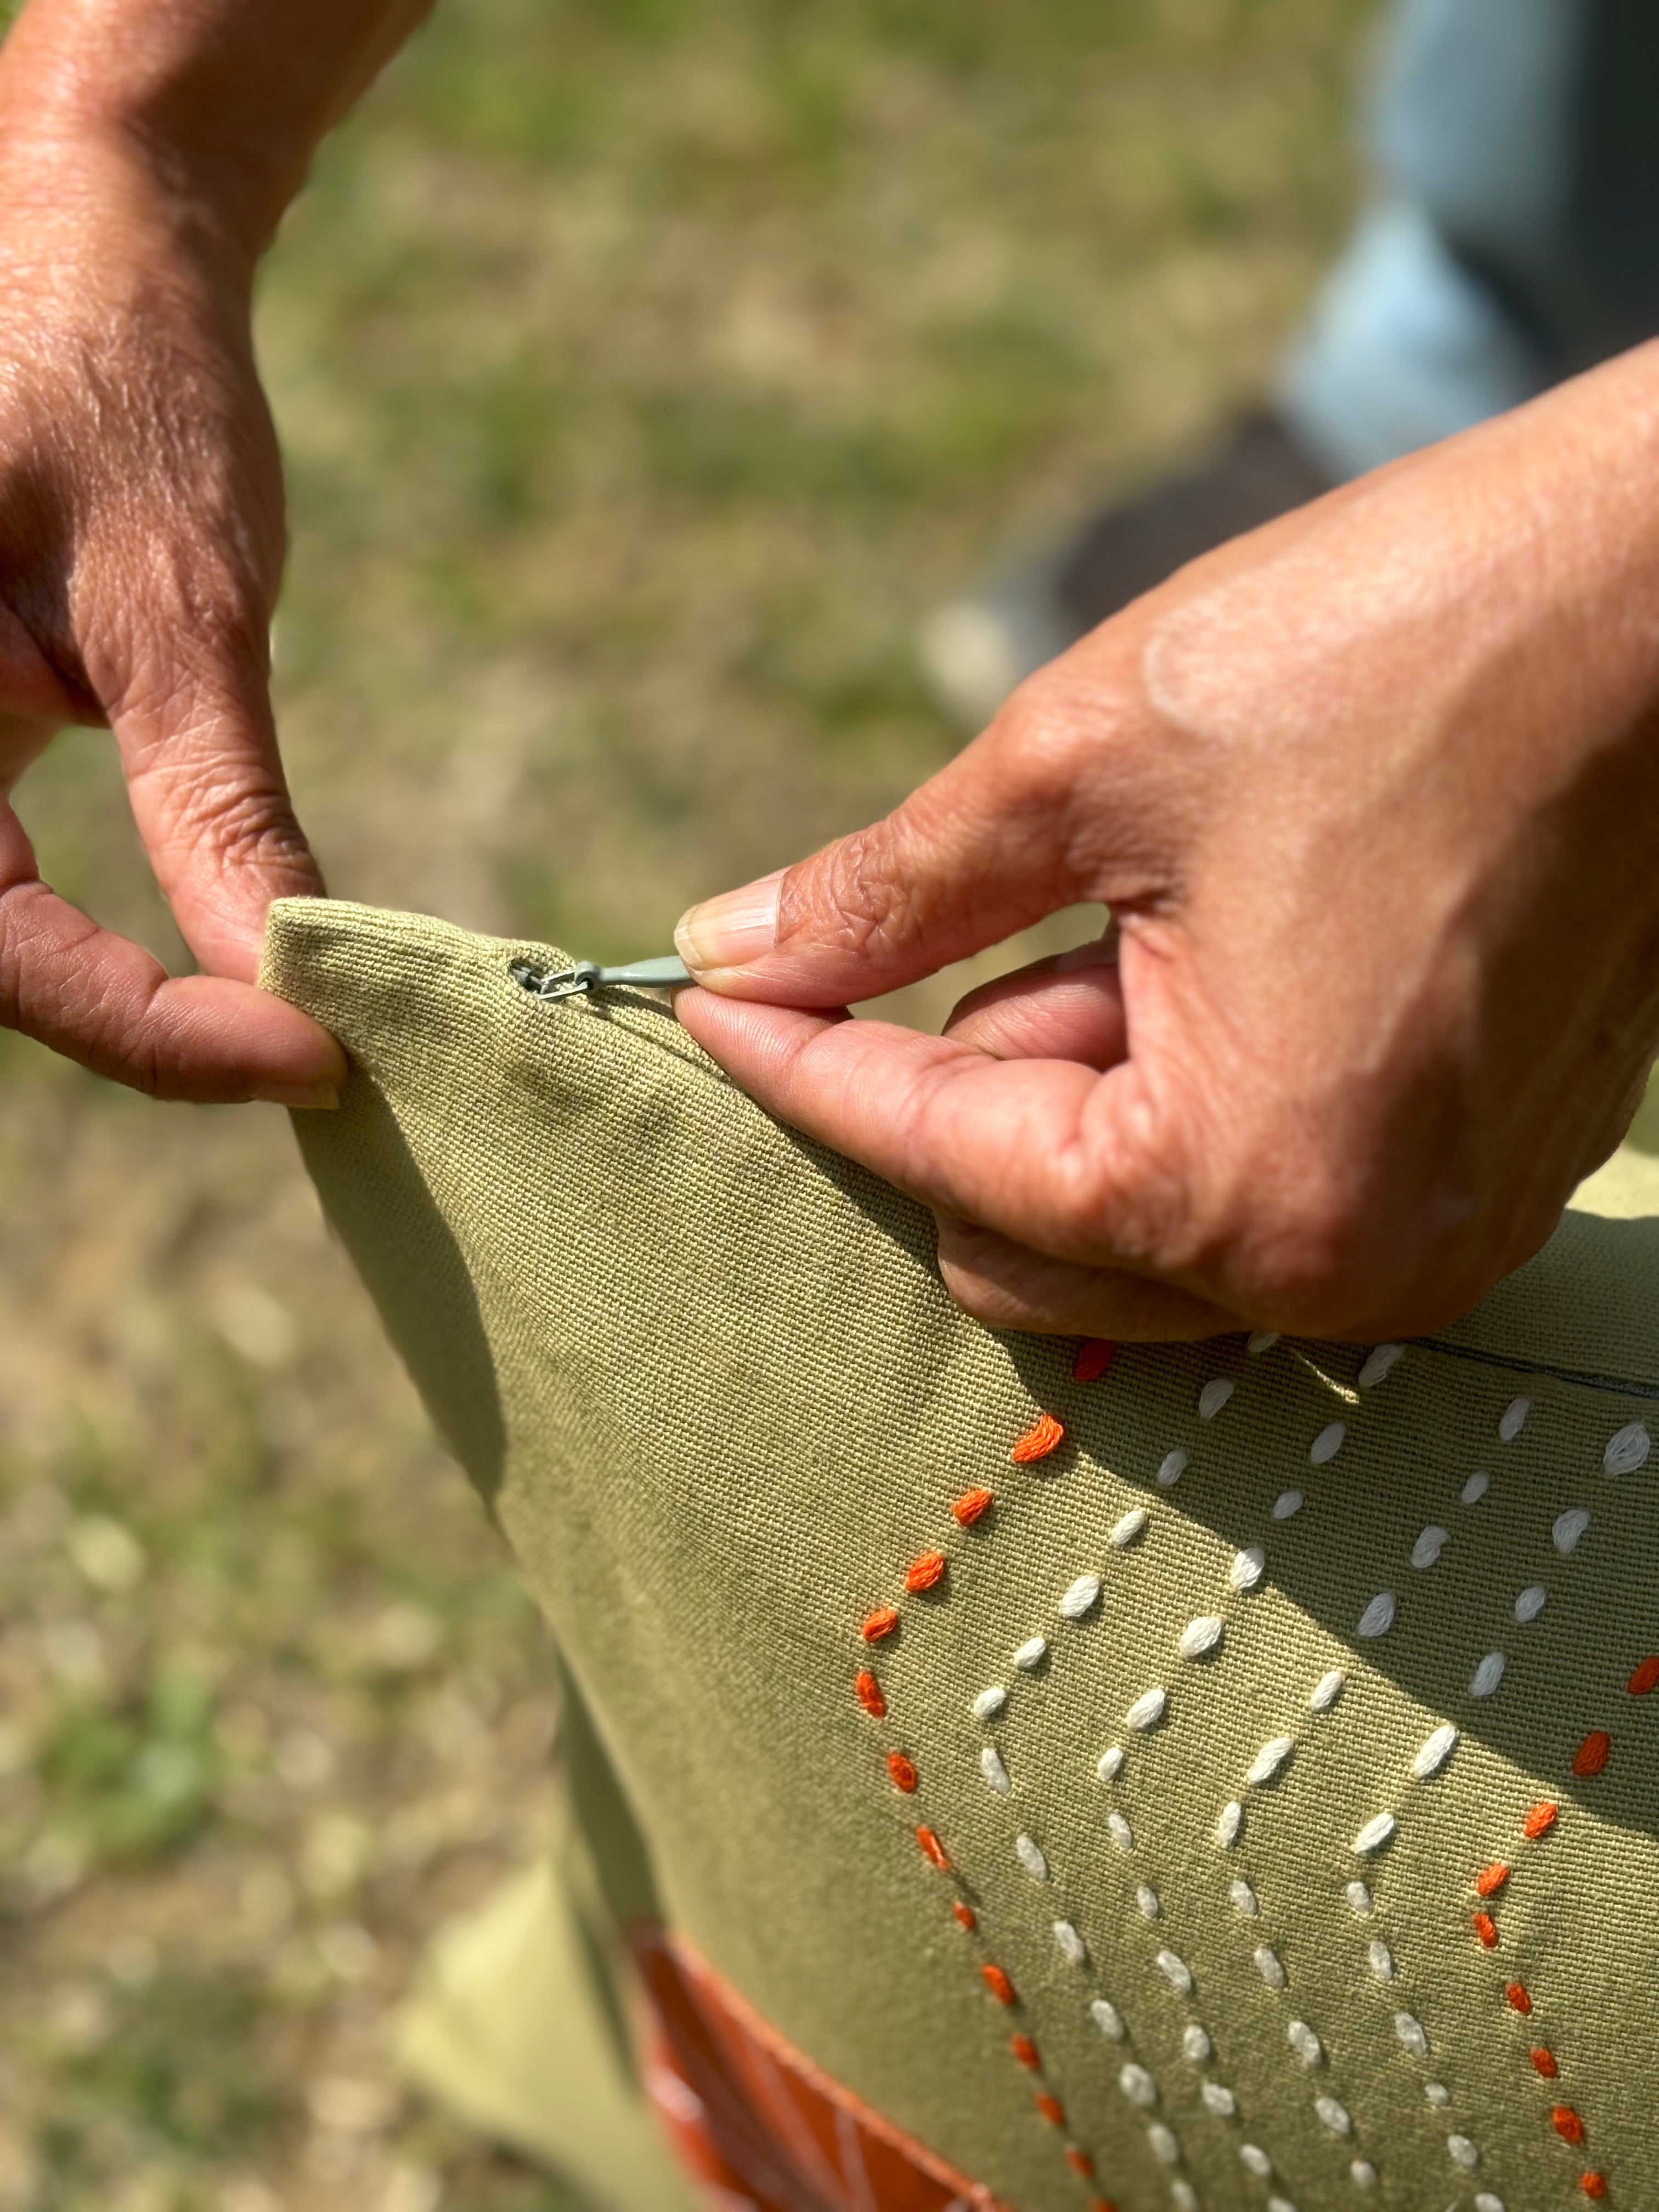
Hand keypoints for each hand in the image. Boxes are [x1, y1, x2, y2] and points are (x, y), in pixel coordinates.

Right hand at [0, 121, 343, 1100]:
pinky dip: (95, 949)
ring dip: (114, 1002)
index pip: (1, 946)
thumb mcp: (181, 612)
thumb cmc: (121, 387)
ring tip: (275, 1034)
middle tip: (300, 1056)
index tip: (312, 1055)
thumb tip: (292, 983)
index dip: (151, 1030)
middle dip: (131, 1027)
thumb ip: (218, 811)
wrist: (96, 249)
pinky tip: (209, 979)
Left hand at [673, 347, 1658, 1340]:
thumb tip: (728, 949)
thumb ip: (885, 897)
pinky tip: (1213, 936)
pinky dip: (1186, 1088)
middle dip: (959, 1087)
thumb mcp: (1081, 761)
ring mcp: (1437, 1235)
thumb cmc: (1388, 647)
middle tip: (985, 918)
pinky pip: (1264, 1181)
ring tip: (1136, 902)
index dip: (802, 1065)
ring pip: (1143, 1222)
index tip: (704, 1002)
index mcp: (1243, 1187)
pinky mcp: (1486, 1172)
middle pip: (1030, 1243)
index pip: (942, 1160)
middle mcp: (1353, 1268)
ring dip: (1076, 1082)